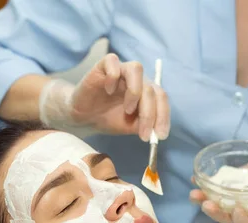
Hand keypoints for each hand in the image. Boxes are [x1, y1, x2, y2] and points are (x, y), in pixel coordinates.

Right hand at [39, 53, 169, 140]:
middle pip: (151, 88)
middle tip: (143, 134)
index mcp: (146, 90)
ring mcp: (120, 70)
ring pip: (136, 68)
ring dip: (135, 92)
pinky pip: (112, 61)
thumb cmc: (108, 119)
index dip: (163, 116)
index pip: (161, 98)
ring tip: (128, 110)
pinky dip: (113, 76)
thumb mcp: (130, 126)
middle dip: (150, 114)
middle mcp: (136, 78)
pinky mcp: (102, 66)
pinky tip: (108, 91)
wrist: (84, 118)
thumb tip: (158, 132)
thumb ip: (145, 126)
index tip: (160, 136)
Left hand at [189, 157, 247, 222]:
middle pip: (226, 216)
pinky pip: (213, 187)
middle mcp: (244, 208)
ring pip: (216, 203)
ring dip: (203, 200)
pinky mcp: (228, 184)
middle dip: (214, 212)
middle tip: (206, 204)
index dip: (240, 219)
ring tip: (194, 194)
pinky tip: (194, 178)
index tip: (237, 210)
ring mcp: (234, 197)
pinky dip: (203, 184)